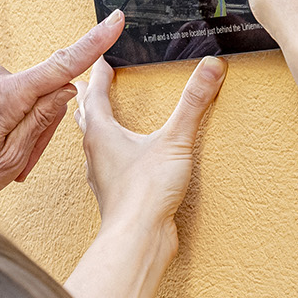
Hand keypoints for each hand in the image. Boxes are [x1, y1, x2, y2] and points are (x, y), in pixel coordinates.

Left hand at [0, 11, 124, 222]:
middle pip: (42, 94)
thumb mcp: (9, 161)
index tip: (115, 21)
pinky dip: (5, 118)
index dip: (92, 44)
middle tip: (19, 164)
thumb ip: (41, 122)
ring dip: (21, 126)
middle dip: (40, 128)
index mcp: (2, 98)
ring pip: (23, 97)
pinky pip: (3, 95)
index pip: (59, 67)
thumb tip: (64, 90)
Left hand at [78, 55, 225, 239]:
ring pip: (92, 141)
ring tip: (101, 116)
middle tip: (91, 82)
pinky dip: (108, 149)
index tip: (103, 60)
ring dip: (95, 124)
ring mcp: (102, 173)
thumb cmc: (144, 193)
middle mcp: (95, 152)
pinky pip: (105, 162)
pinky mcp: (114, 191)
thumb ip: (193, 103)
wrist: (137, 237)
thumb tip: (211, 67)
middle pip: (86, 116)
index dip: (100, 74)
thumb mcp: (174, 140)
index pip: (95, 94)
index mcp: (101, 133)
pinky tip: (122, 156)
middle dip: (89, 97)